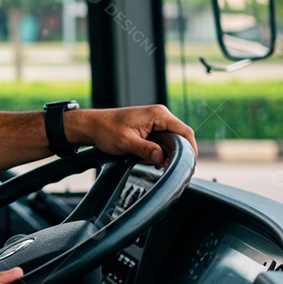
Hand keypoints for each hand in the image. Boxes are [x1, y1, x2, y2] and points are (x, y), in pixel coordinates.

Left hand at [69, 105, 196, 168]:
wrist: (92, 126)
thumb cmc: (106, 130)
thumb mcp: (126, 142)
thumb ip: (146, 150)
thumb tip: (162, 158)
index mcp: (158, 115)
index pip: (185, 131)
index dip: (190, 149)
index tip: (189, 165)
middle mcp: (160, 116)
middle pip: (180, 138)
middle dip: (175, 154)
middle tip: (167, 168)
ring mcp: (155, 122)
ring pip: (170, 141)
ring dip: (164, 154)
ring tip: (150, 162)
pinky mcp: (150, 128)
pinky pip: (161, 142)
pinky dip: (157, 152)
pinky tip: (147, 159)